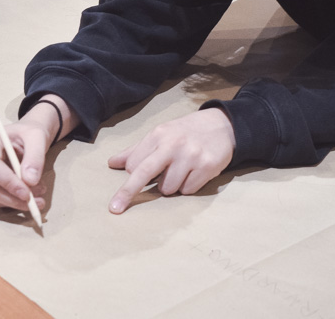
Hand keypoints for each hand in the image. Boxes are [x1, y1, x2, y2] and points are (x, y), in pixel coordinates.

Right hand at [0, 97, 73, 213]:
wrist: (26, 137)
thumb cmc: (30, 133)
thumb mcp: (37, 137)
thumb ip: (35, 156)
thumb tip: (30, 180)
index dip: (7, 182)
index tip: (27, 194)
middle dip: (14, 197)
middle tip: (38, 201)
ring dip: (15, 202)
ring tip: (38, 198)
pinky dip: (12, 202)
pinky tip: (27, 197)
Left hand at [107, 108, 235, 214]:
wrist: (222, 125)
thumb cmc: (185, 132)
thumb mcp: (161, 134)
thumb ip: (136, 150)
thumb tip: (111, 163)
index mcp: (158, 135)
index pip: (134, 163)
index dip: (132, 176)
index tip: (122, 192)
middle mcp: (173, 144)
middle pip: (144, 173)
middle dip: (127, 192)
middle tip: (115, 208)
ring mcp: (191, 156)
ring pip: (168, 188)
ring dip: (171, 186)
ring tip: (180, 171)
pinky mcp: (207, 166)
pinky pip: (188, 190)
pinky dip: (188, 186)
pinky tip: (193, 173)